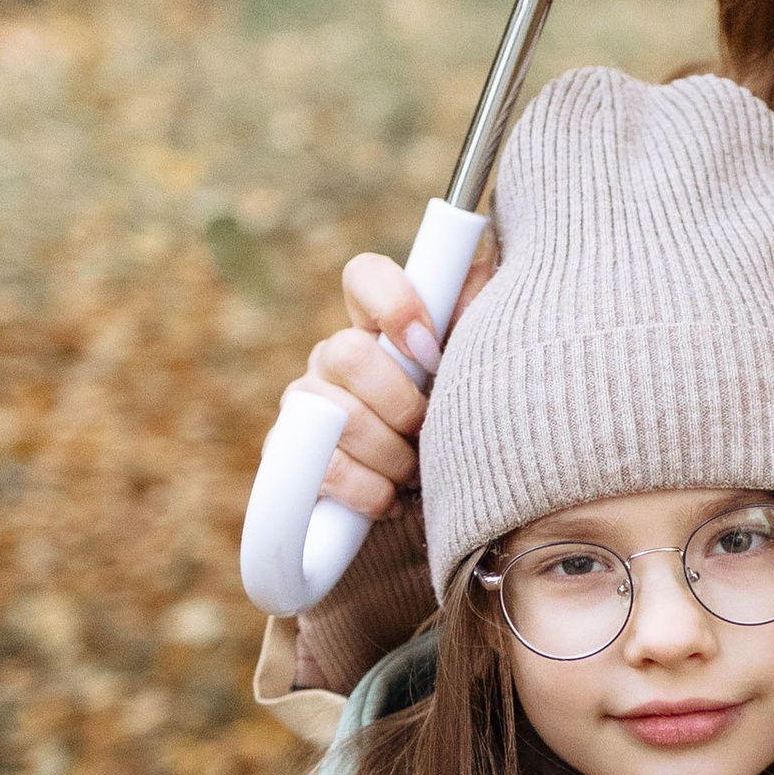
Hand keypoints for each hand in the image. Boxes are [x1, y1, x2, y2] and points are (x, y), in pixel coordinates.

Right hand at [293, 246, 485, 523]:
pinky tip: (391, 498)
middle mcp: (334, 357)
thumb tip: (483, 269)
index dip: (394, 303)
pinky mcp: (290, 457)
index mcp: (379, 326)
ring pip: (339, 417)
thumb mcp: (478, 371)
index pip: (366, 275)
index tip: (430, 349)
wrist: (438, 505)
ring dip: (393, 455)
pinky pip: (324, 468)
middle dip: (400, 404)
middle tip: (429, 430)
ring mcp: (306, 405)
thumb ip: (476, 319)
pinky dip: (369, 491)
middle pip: (348, 353)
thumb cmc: (460, 426)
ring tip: (416, 473)